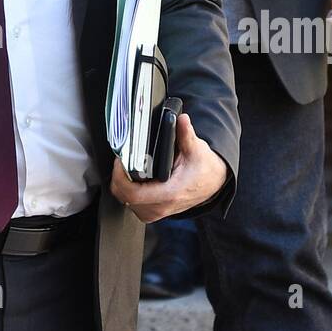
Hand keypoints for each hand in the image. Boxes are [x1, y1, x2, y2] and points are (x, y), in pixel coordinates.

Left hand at [109, 112, 226, 223]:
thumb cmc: (204, 169)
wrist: (212, 183)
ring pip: (126, 202)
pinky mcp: (155, 211)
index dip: (120, 177)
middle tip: (122, 160)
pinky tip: (132, 178)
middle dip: (119, 178)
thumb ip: (186, 134)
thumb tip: (181, 119)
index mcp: (170, 193)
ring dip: (122, 185)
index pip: (133, 194)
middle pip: (125, 197)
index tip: (120, 161)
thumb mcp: (197, 149)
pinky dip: (128, 191)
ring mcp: (158, 211)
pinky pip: (132, 204)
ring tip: (126, 167)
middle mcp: (162, 206)